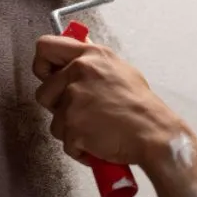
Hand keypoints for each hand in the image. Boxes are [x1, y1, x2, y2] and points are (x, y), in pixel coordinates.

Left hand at [32, 35, 183, 168]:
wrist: (154, 133)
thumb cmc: (142, 107)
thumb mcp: (120, 70)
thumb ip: (94, 62)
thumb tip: (78, 55)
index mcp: (91, 56)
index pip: (45, 47)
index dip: (42, 65)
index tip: (49, 77)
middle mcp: (79, 73)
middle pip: (43, 92)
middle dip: (57, 108)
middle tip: (81, 113)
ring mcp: (74, 99)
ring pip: (55, 122)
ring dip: (72, 131)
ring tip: (97, 130)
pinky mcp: (73, 125)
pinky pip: (66, 143)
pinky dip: (80, 149)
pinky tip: (99, 143)